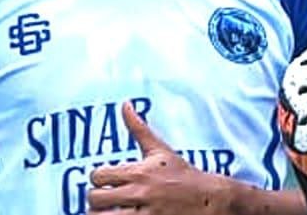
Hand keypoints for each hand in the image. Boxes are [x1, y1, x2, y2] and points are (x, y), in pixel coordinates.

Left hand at [87, 101, 232, 214]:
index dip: (97, 178)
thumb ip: (138, 127)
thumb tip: (125, 103)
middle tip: (104, 200)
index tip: (105, 181)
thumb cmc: (182, 174)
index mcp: (138, 172)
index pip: (98, 176)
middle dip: (96, 199)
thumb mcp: (159, 150)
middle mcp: (139, 193)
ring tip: (109, 212)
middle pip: (95, 199)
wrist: (210, 199)